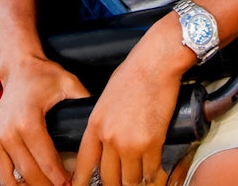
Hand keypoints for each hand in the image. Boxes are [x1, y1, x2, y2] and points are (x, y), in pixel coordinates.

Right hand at [0, 56, 88, 185]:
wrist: (18, 68)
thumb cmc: (42, 75)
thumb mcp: (67, 82)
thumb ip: (83, 97)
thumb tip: (100, 112)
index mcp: (28, 121)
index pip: (45, 159)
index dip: (59, 176)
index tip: (69, 183)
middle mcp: (8, 133)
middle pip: (28, 173)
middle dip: (46, 185)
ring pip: (8, 178)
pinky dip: (0, 182)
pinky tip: (16, 185)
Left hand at [71, 21, 187, 185]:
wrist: (155, 63)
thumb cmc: (134, 73)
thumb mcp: (107, 97)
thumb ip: (104, 120)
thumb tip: (109, 137)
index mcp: (95, 124)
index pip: (84, 161)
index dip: (82, 179)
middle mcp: (109, 137)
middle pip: (108, 176)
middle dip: (114, 184)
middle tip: (120, 184)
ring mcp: (129, 142)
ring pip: (130, 179)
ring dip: (136, 181)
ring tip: (141, 179)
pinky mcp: (152, 142)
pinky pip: (151, 170)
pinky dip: (154, 174)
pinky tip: (156, 173)